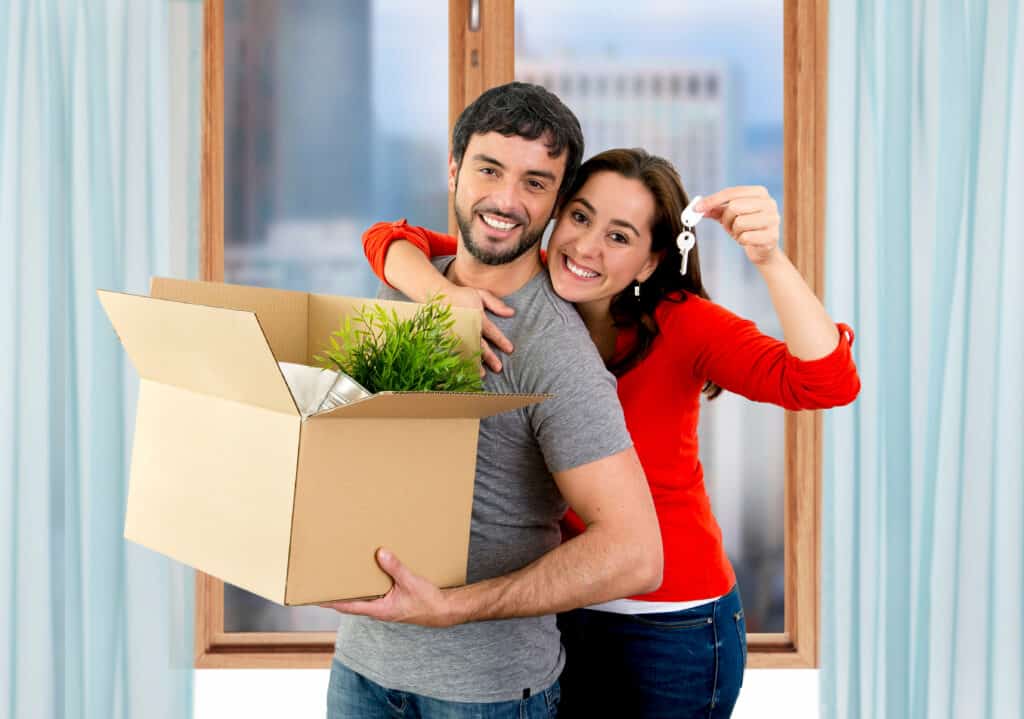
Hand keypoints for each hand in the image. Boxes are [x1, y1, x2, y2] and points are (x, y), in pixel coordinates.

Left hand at [319, 548, 457, 627]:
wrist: (444, 611)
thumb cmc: (428, 602)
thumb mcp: (411, 582)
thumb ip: (395, 568)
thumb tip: (380, 553)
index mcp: (379, 610)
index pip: (348, 606)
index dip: (330, 601)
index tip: (315, 597)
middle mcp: (379, 610)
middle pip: (352, 602)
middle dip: (338, 593)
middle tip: (324, 582)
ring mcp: (385, 607)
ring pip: (363, 598)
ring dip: (353, 588)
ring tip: (342, 575)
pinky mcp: (392, 602)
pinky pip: (375, 593)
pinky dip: (368, 585)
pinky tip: (369, 573)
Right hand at [440, 285, 514, 373]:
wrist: (436, 294)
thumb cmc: (461, 294)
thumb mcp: (480, 294)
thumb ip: (496, 304)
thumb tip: (512, 313)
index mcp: (477, 315)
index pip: (492, 331)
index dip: (501, 341)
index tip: (510, 349)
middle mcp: (467, 326)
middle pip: (480, 344)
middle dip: (489, 357)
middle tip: (498, 368)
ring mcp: (456, 332)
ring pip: (467, 350)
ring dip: (475, 363)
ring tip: (482, 374)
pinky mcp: (446, 337)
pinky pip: (454, 351)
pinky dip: (460, 361)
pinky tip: (463, 370)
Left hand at [697, 186, 780, 265]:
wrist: (763, 249)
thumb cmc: (747, 228)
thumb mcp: (730, 216)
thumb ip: (715, 209)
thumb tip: (698, 208)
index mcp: (759, 192)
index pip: (732, 192)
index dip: (712, 200)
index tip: (697, 208)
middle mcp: (769, 203)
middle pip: (735, 206)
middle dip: (726, 219)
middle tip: (729, 226)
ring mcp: (773, 219)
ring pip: (740, 222)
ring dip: (735, 231)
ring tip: (741, 233)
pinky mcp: (772, 236)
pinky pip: (746, 237)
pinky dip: (742, 241)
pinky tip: (748, 241)